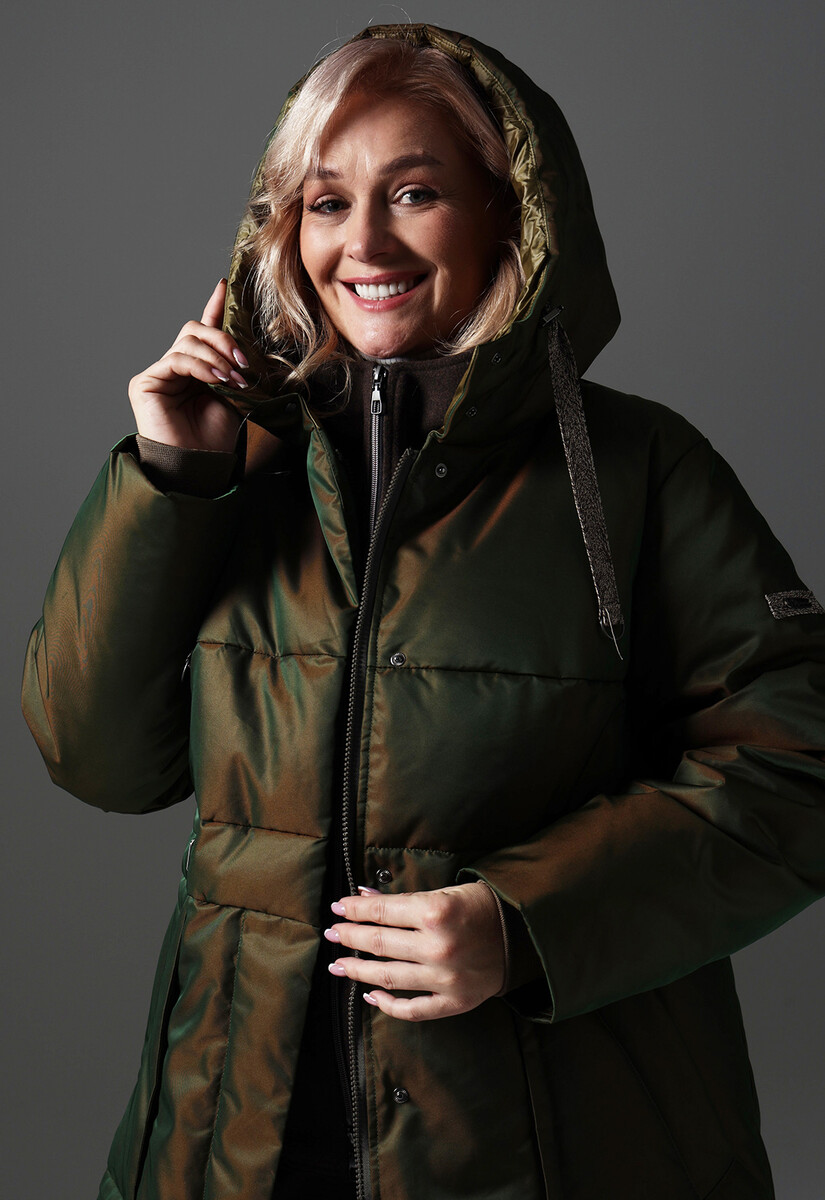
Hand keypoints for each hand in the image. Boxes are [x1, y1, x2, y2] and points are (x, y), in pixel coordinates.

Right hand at [127, 278, 245, 451]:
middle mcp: (176, 369)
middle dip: (224, 340)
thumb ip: (237, 368)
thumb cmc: (219, 440)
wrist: (204, 468)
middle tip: (243, 362)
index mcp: (198, 371)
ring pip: (188, 340)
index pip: (204, 331)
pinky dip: (201, 366)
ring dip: (216, 355)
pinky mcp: (146, 382)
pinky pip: (177, 358)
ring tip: (233, 378)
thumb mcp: (238, 397)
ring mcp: (159, 374)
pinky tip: (217, 379)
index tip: (224, 285)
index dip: (213, 307)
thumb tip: (249, 347)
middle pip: (196, 330)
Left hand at [324, 881, 504, 1020]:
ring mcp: (446, 979)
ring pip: (388, 977)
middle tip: (331, 934)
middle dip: (349, 937)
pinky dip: (388, 1005)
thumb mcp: (442, 892)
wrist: (522, 934)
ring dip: (357, 971)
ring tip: (338, 965)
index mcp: (436, 912)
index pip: (382, 912)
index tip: (336, 908)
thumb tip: (361, 897)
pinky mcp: (455, 1002)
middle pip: (379, 943)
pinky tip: (370, 996)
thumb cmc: (480, 906)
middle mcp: (438, 947)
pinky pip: (413, 1010)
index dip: (354, 910)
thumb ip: (401, 899)